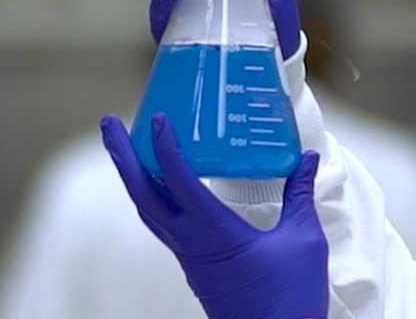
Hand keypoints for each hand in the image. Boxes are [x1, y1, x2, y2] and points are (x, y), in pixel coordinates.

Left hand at [100, 113, 327, 318]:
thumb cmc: (290, 298)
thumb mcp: (303, 240)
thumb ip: (300, 194)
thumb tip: (307, 158)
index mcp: (214, 233)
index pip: (178, 180)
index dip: (165, 146)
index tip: (157, 118)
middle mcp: (191, 244)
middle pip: (143, 195)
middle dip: (123, 156)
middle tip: (108, 124)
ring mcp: (189, 259)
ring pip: (149, 212)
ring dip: (133, 177)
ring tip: (125, 148)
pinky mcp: (195, 269)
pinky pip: (163, 226)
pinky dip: (153, 198)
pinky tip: (162, 187)